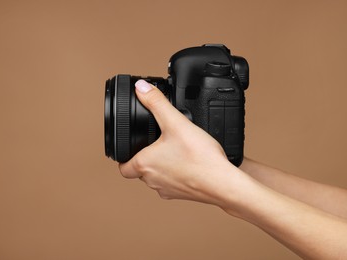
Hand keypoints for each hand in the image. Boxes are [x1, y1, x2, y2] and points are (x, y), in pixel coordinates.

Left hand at [119, 80, 231, 204]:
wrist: (223, 182)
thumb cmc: (199, 157)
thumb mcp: (176, 122)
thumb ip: (157, 103)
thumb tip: (141, 88)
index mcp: (145, 164)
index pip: (123, 167)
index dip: (124, 157)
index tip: (130, 147)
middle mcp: (153, 181)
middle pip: (140, 171)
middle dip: (144, 158)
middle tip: (155, 144)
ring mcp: (168, 190)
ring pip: (156, 179)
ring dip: (160, 167)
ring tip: (173, 152)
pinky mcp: (182, 195)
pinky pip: (172, 185)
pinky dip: (176, 175)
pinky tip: (188, 164)